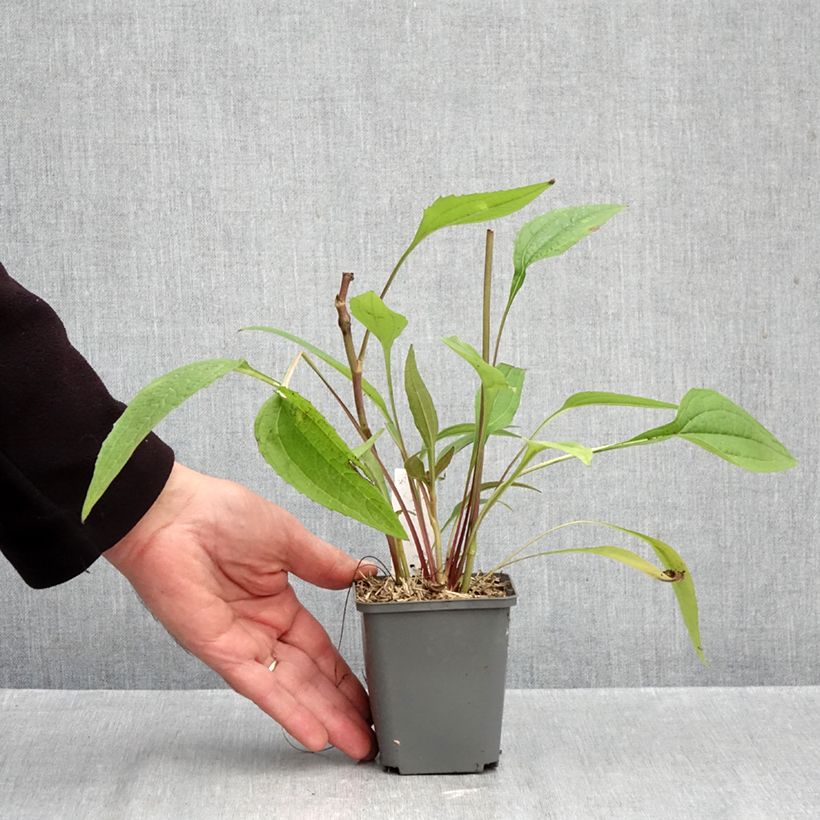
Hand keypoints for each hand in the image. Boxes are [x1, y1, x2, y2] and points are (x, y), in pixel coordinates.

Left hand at [104, 462, 376, 760]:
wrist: (170, 514)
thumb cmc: (221, 514)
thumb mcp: (289, 538)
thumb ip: (326, 564)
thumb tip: (366, 574)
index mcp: (278, 602)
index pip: (320, 648)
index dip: (345, 672)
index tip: (371, 692)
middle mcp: (261, 629)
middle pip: (310, 676)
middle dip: (341, 706)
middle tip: (370, 734)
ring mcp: (241, 643)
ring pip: (290, 687)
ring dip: (322, 716)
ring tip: (355, 743)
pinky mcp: (219, 650)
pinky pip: (259, 685)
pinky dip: (287, 709)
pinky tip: (314, 732)